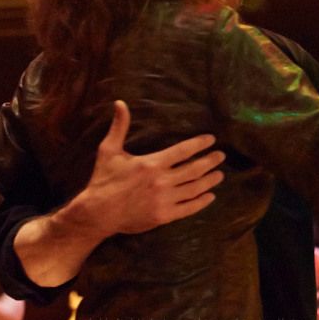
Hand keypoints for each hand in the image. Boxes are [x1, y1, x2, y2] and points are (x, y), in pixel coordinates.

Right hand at [79, 100, 223, 234]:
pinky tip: (209, 197)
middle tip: (221, 156)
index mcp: (152, 163)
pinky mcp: (164, 216)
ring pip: (194, 188)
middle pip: (194, 169)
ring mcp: (164, 200)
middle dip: (210, 161)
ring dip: (209, 181)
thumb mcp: (109, 150)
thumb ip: (119, 127)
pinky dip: (201, 202)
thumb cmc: (103, 180)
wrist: (97, 213)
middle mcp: (162, 181)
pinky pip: (188, 208)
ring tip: (219, 175)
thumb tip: (120, 103)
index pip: (183, 150)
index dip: (199, 144)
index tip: (211, 140)